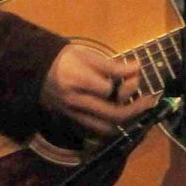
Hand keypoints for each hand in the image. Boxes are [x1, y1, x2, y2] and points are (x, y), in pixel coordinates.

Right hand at [39, 43, 158, 137]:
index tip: (133, 75)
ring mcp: (73, 114)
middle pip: (113, 115)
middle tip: (150, 101)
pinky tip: (119, 115)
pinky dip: (111, 125)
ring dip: (125, 121)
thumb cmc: (63, 58)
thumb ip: (113, 65)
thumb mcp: (87, 55)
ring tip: (136, 110)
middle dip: (136, 109)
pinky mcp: (72, 120)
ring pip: (105, 128)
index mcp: (78, 81)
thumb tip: (138, 67)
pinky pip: (96, 130)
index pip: (109, 90)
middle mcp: (76, 102)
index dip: (125, 83)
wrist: (35, 70)